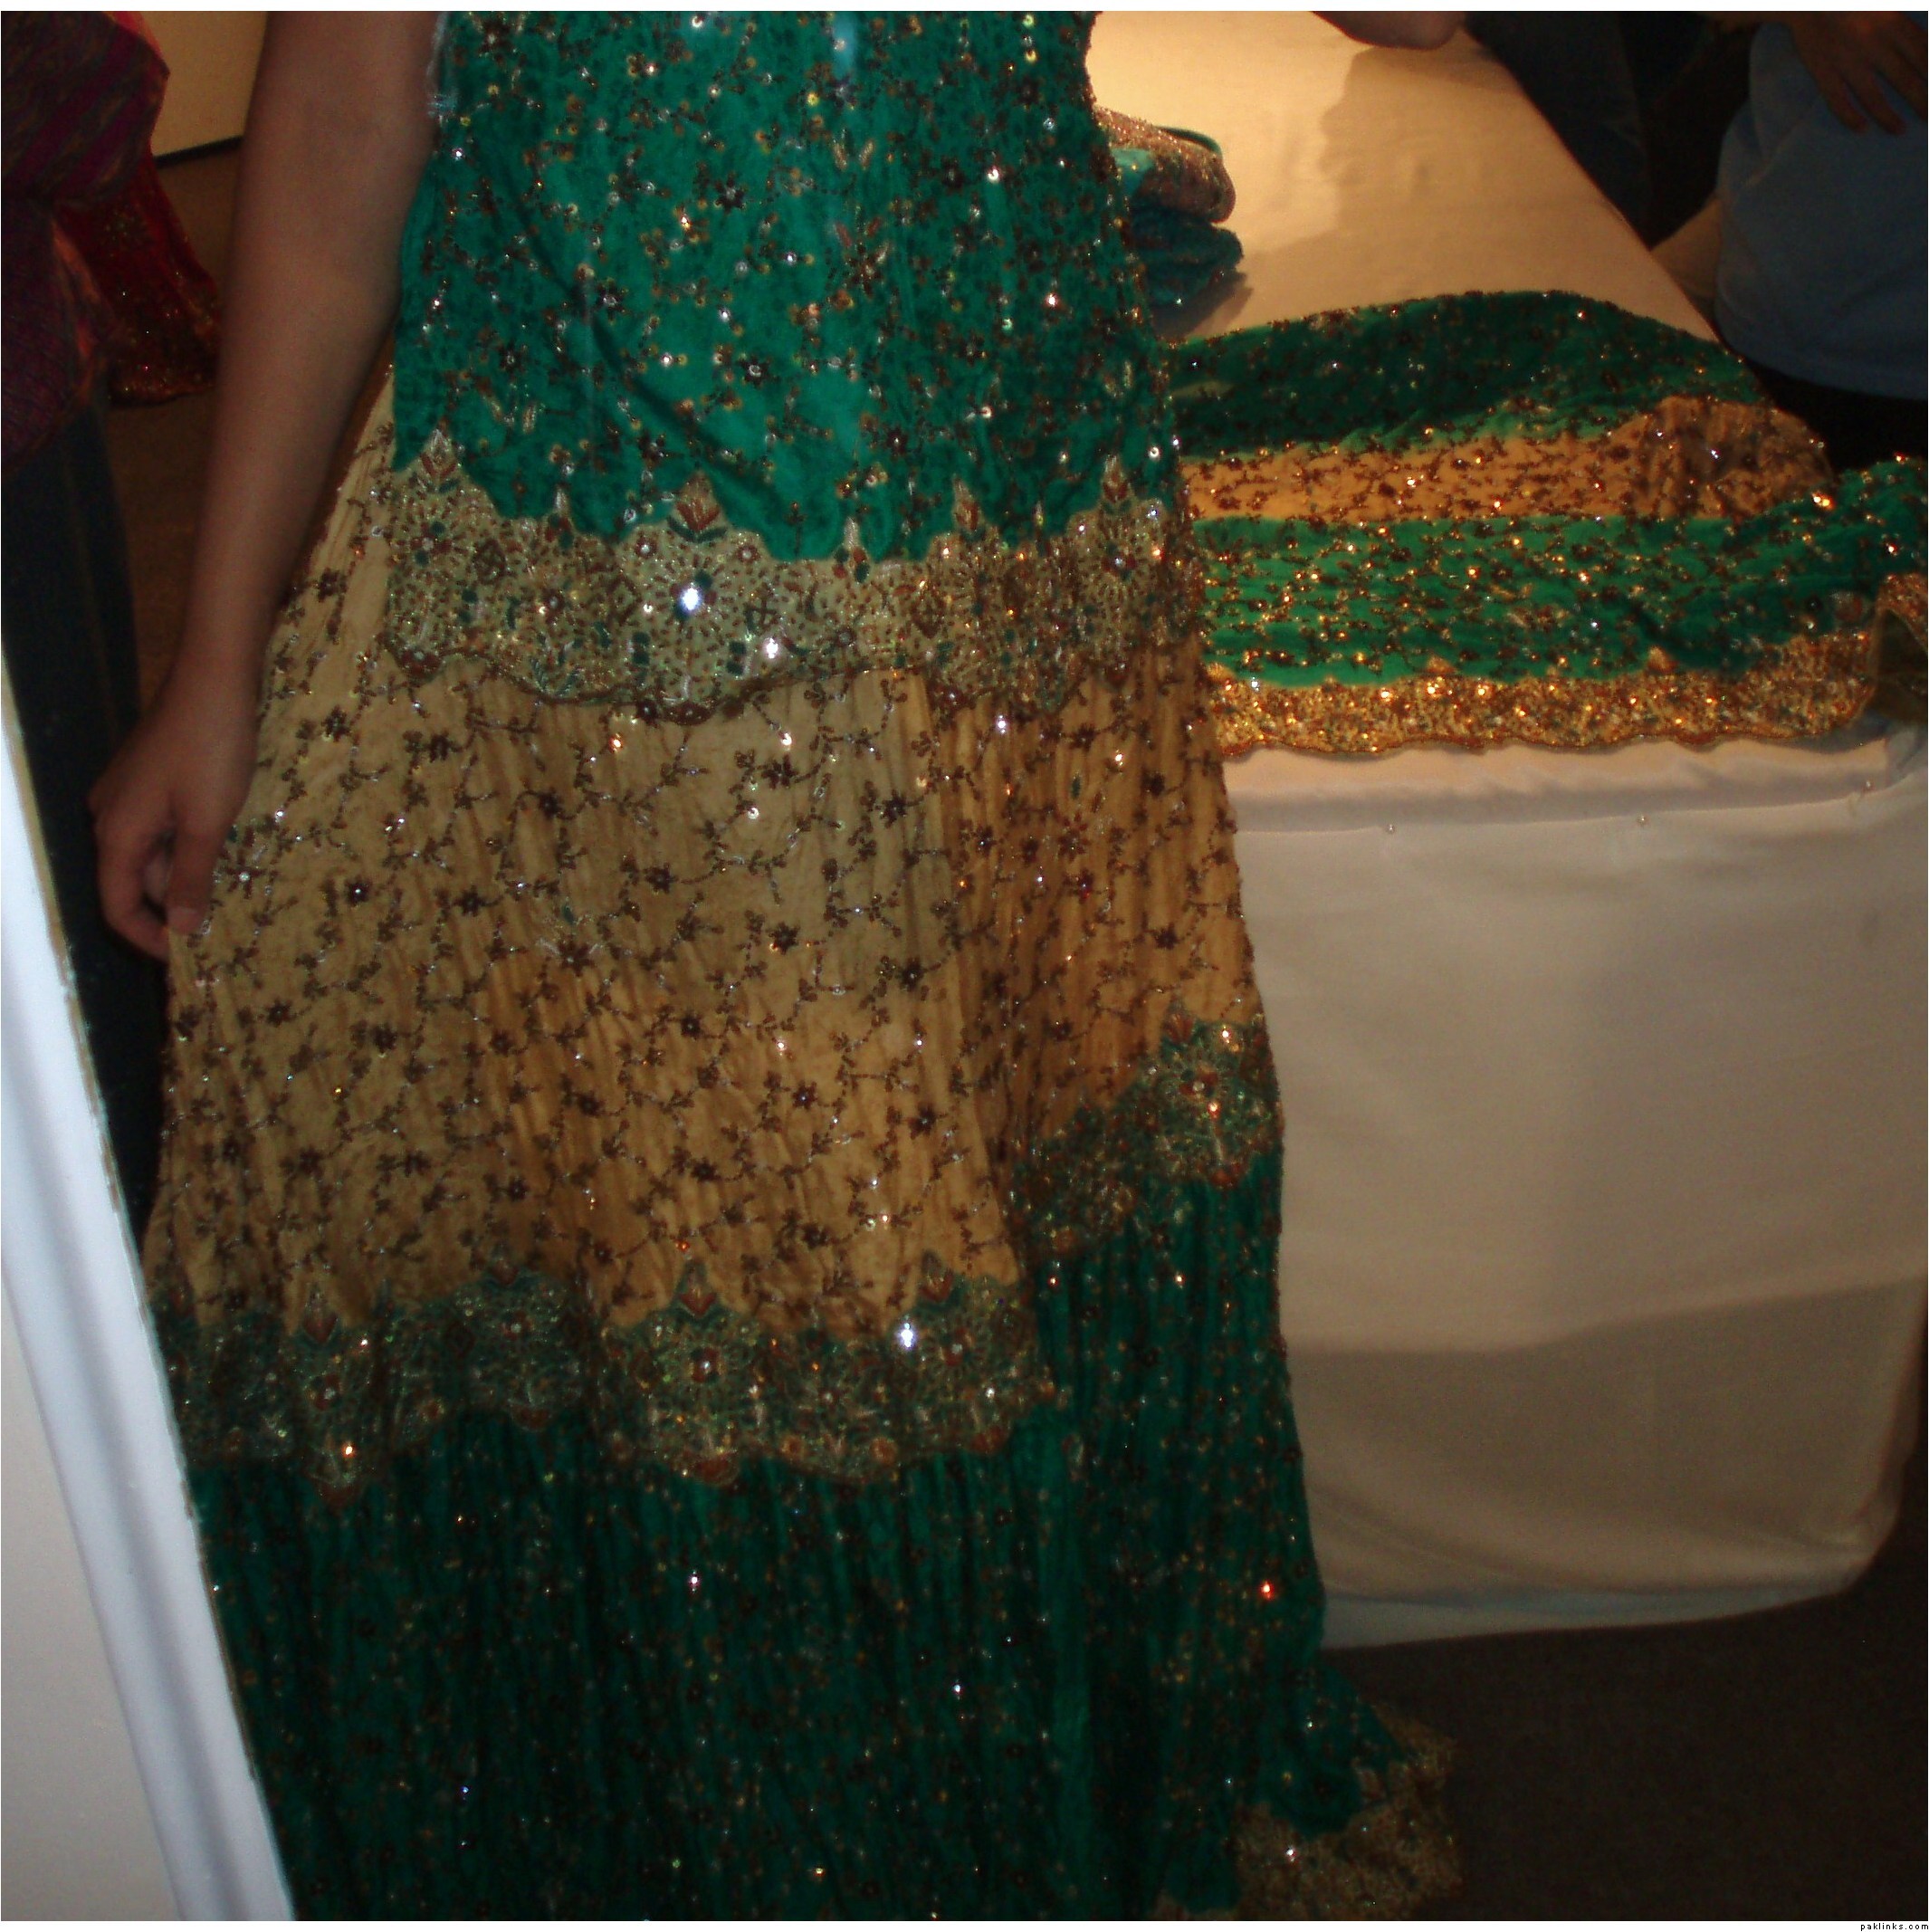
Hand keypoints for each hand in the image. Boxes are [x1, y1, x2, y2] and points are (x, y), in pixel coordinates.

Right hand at [90, 667, 259, 960]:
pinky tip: (225, 856)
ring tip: (229, 899)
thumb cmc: (211, 749)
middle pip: (134, 882)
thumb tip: (181, 929)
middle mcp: (110, 816)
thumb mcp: (207, 822)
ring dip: (186, 878)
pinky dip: (189, 849)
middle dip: (172, 909)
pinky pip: (163, 829)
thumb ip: (192, 876)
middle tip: (218, 934)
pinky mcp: (151, 780)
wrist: (215, 679)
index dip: (148, 938)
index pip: (117, 904)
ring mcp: (129, 795)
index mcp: (116, 831)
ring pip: (153, 855)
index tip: (187, 959)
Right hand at [1786, 13, 1926, 132]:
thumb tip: (1924, 45)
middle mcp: (1873, 43)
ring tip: (1900, 129)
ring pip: (1872, 95)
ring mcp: (1847, 60)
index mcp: (1892, 21)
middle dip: (1922, 99)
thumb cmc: (1852, 0)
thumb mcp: (1886, 3)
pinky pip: (1837, 99)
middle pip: (1904, 78)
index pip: (1923, 53)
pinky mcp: (1823, 70)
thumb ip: (1902, 19)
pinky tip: (1861, 128)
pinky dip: (1849, 115)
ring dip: (1888, 116)